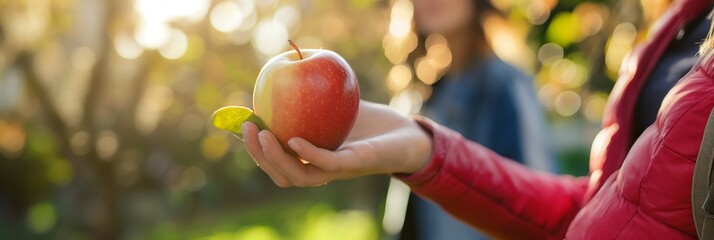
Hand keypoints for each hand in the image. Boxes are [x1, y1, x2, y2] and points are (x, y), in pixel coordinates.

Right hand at [241, 101, 432, 186]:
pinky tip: (296, 139)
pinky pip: (328, 163)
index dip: (256, 148)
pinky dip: (309, 154)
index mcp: (311, 159)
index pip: (276, 161)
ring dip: (276, 159)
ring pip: (298, 175)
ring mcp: (338, 170)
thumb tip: (286, 64)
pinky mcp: (356, 163)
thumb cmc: (370, 121)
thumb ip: (311, 93)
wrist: (407, 135)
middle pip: (281, 173)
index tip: (244, 124)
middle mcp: (321, 170)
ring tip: (264, 136)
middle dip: (259, 155)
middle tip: (248, 129)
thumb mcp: (335, 103)